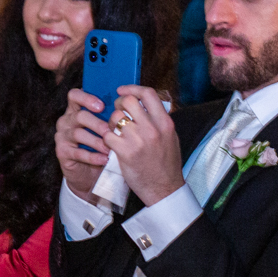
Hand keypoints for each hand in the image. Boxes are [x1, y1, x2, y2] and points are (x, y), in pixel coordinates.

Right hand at [55, 89, 111, 199]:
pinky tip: (104, 159)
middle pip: (80, 116)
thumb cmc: (99, 145)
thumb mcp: (104, 128)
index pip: (74, 95)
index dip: (87, 98)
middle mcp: (66, 120)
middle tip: (111, 131)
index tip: (102, 106)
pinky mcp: (62, 152)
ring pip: (78, 134)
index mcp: (75, 109)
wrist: (87, 172)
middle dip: (98, 124)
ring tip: (110, 148)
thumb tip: (126, 107)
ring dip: (97, 142)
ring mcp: (62, 136)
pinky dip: (93, 156)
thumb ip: (108, 116)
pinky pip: (78, 153)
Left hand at [103, 85, 184, 205]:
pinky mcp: (125, 152)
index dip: (132, 88)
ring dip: (111, 122)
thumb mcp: (170, 137)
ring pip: (115, 117)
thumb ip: (158, 119)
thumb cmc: (167, 164)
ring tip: (115, 131)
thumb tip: (143, 103)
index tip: (122, 90)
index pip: (148, 93)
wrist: (164, 188)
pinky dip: (107, 138)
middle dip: (118, 104)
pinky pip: (108, 135)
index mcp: (165, 122)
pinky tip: (111, 144)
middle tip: (118, 112)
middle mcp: (152, 128)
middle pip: (128, 101)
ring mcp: (138, 140)